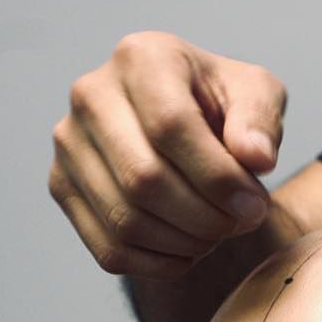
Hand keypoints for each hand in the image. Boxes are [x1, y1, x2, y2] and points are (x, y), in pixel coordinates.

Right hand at [50, 31, 287, 277]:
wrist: (175, 120)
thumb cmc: (218, 105)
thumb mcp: (255, 93)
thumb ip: (260, 120)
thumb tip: (255, 159)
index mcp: (140, 57)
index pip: (171, 126)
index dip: (218, 178)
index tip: (255, 206)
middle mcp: (91, 95)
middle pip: (143, 179)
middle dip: (204, 217)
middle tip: (240, 224)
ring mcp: (69, 145)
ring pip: (125, 221)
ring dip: (184, 243)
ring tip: (218, 233)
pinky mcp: (61, 187)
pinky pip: (109, 250)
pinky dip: (157, 264)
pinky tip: (188, 249)